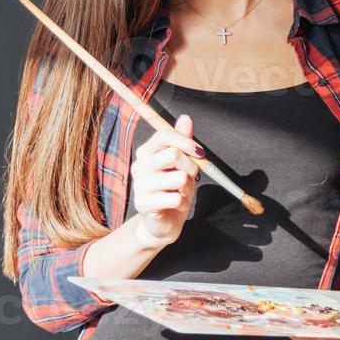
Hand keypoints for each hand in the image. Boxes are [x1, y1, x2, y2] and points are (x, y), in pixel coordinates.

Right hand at [131, 117, 203, 248]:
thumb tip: (185, 118)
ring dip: (187, 188)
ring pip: (178, 178)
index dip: (186, 141)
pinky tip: (175, 205)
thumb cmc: (174, 190)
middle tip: (191, 177)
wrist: (164, 221)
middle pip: (173, 154)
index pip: (164, 135)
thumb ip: (182, 141)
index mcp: (146, 153)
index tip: (200, 152)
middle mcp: (139, 167)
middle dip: (191, 167)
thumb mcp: (182, 163)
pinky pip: (175, 198)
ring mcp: (140, 186)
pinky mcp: (144, 204)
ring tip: (181, 193)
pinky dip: (182, 203)